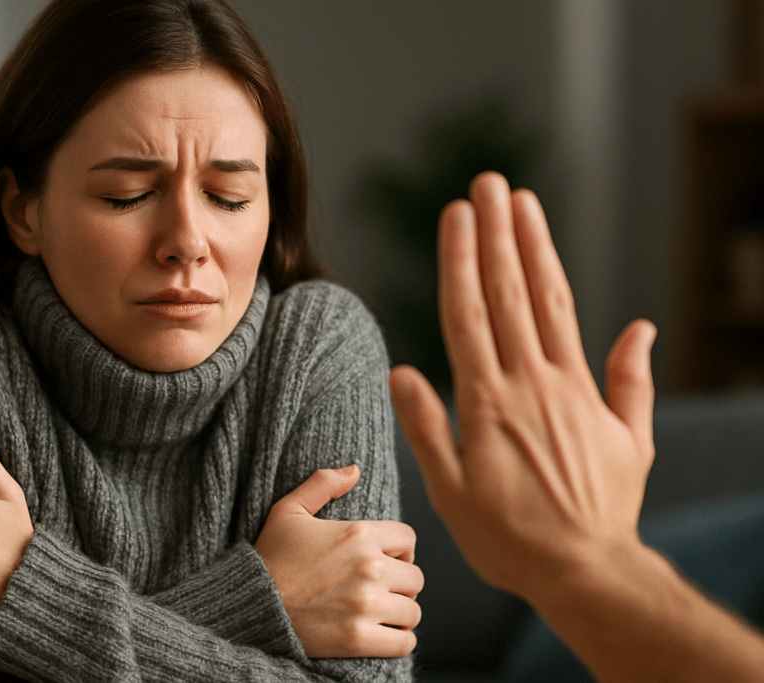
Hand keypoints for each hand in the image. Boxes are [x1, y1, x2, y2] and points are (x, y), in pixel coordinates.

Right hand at [254, 464, 423, 657]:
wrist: (251, 605)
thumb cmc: (269, 557)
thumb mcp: (288, 511)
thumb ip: (322, 483)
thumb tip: (354, 469)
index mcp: (358, 533)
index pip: (408, 538)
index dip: (400, 549)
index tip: (388, 560)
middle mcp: (369, 567)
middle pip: (415, 577)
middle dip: (402, 584)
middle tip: (384, 590)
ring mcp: (366, 605)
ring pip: (412, 611)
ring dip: (400, 613)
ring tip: (383, 613)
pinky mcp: (359, 639)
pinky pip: (404, 642)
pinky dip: (399, 641)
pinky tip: (384, 635)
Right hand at [389, 172, 656, 599]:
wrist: (584, 572)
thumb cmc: (506, 539)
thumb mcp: (449, 493)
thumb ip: (427, 428)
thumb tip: (404, 371)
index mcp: (489, 403)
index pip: (471, 314)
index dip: (463, 260)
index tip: (458, 214)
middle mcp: (533, 387)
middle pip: (514, 296)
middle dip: (500, 236)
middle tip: (493, 184)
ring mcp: (575, 396)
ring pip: (556, 311)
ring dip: (541, 256)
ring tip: (530, 210)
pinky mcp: (612, 417)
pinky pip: (615, 366)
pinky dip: (620, 337)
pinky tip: (630, 314)